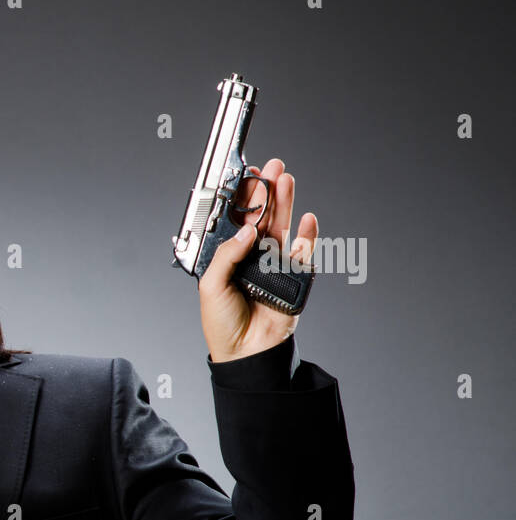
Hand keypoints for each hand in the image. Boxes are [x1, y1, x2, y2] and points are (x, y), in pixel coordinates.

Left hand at [199, 157, 317, 362]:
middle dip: (268, 191)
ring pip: (282, 227)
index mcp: (229, 257)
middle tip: (273, 168)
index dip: (242, 199)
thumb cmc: (222, 324)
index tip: (247, 177)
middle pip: (263, 217)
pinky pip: (303, 253)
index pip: (237, 220)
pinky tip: (307, 219)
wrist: (246, 352)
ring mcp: (274, 265)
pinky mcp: (294, 277)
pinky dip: (307, 236)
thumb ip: (227, 255)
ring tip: (286, 180)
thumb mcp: (211, 286)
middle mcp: (252, 257)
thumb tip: (247, 230)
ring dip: (286, 203)